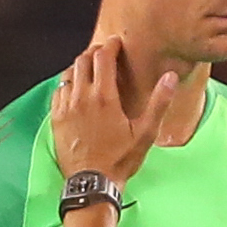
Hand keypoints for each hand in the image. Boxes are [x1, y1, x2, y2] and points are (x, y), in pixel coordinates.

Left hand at [51, 38, 178, 184]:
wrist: (92, 183)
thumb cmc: (120, 160)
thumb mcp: (145, 133)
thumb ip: (158, 103)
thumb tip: (171, 77)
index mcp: (105, 96)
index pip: (104, 57)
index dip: (111, 46)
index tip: (116, 43)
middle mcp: (82, 96)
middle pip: (83, 60)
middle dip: (95, 53)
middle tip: (104, 55)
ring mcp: (66, 107)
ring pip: (69, 73)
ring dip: (80, 66)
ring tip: (90, 69)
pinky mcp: (56, 118)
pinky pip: (58, 91)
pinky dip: (67, 84)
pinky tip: (74, 90)